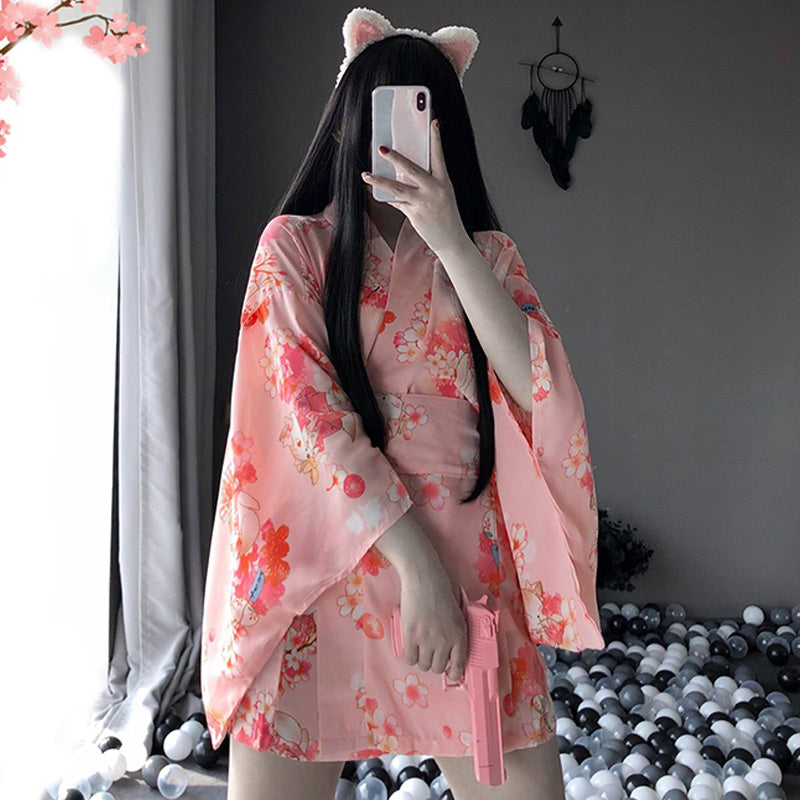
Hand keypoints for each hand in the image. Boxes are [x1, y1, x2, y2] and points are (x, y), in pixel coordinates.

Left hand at [361, 118, 469, 255]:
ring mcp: (423, 203)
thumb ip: (428, 182)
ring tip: (366, 174)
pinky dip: (388, 198)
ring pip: (397, 188)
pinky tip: (378, 193)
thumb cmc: (446, 215)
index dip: (436, 139)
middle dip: (395, 158)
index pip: (439, 156)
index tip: (433, 122)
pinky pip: (397, 203)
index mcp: (443, 181)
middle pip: (411, 170)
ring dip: (379, 180)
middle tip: (382, 148)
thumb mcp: (443, 194)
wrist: (451, 240)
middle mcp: (434, 190)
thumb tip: (405, 173)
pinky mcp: (414, 214)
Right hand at [398, 557, 468, 681]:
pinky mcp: (411, 636)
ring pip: (423, 665)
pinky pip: (410, 658)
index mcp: (460, 634)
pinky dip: (410, 656)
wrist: (425, 578)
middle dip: (434, 663)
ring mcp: (427, 639)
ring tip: (420, 648)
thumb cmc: (442, 590)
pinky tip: (411, 647)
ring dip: (422, 659)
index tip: (449, 672)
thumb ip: (457, 630)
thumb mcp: (459, 611)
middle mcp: (445, 641)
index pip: (459, 666)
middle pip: (438, 668)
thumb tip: (452, 648)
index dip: (453, 673)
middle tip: (430, 653)